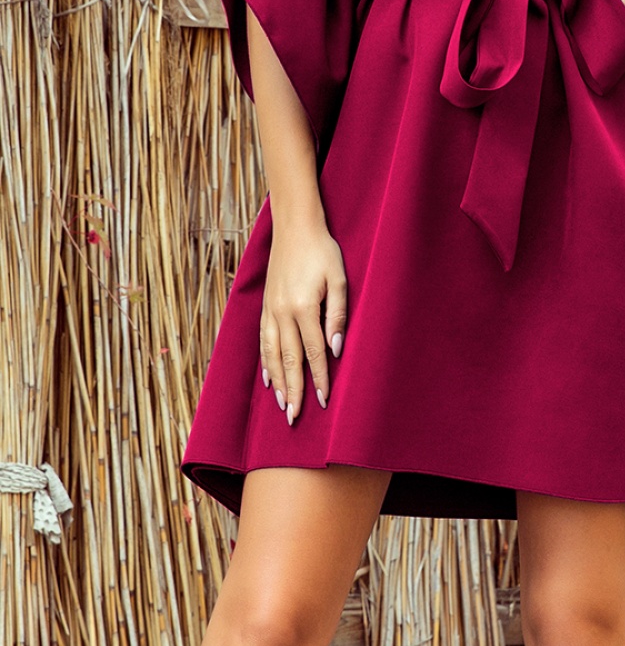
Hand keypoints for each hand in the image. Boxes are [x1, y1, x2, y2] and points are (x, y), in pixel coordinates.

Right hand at [260, 215, 347, 424]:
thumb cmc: (322, 251)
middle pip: (289, 360)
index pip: (313, 352)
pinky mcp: (265, 306)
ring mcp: (270, 310)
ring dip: (278, 381)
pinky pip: (263, 340)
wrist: (294, 227)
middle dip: (294, 390)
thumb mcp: (339, 279)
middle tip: (295, 417)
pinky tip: (269, 377)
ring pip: (272, 354)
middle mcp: (283, 313)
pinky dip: (266, 361)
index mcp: (304, 307)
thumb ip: (338, 314)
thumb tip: (336, 348)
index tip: (324, 401)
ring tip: (282, 404)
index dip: (320, 378)